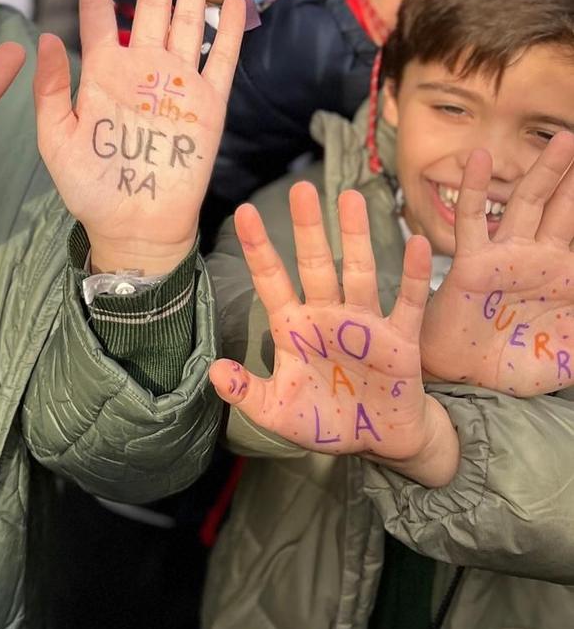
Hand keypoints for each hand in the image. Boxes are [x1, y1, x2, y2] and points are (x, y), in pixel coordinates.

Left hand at [34, 0, 246, 275]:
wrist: (134, 227)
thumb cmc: (88, 187)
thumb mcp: (55, 138)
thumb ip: (50, 89)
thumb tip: (45, 37)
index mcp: (102, 71)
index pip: (99, 9)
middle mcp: (142, 68)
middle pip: (153, 1)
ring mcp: (177, 84)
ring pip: (189, 20)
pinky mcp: (207, 105)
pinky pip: (221, 60)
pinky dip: (229, 29)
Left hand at [211, 184, 459, 486]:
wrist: (378, 440)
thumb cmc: (325, 421)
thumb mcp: (278, 413)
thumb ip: (247, 393)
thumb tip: (214, 372)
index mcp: (295, 328)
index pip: (271, 280)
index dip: (259, 248)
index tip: (244, 211)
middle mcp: (327, 316)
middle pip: (315, 264)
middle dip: (307, 229)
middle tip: (301, 188)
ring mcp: (365, 324)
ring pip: (359, 272)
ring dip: (356, 237)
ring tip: (350, 198)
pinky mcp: (400, 340)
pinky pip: (407, 302)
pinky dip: (411, 275)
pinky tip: (414, 243)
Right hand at [420, 137, 573, 394]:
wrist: (473, 382)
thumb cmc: (519, 364)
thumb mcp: (573, 353)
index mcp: (565, 276)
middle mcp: (538, 257)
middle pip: (564, 207)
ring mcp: (505, 255)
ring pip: (528, 203)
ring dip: (545, 172)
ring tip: (564, 139)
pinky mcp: (471, 262)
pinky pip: (471, 219)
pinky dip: (472, 188)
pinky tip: (478, 158)